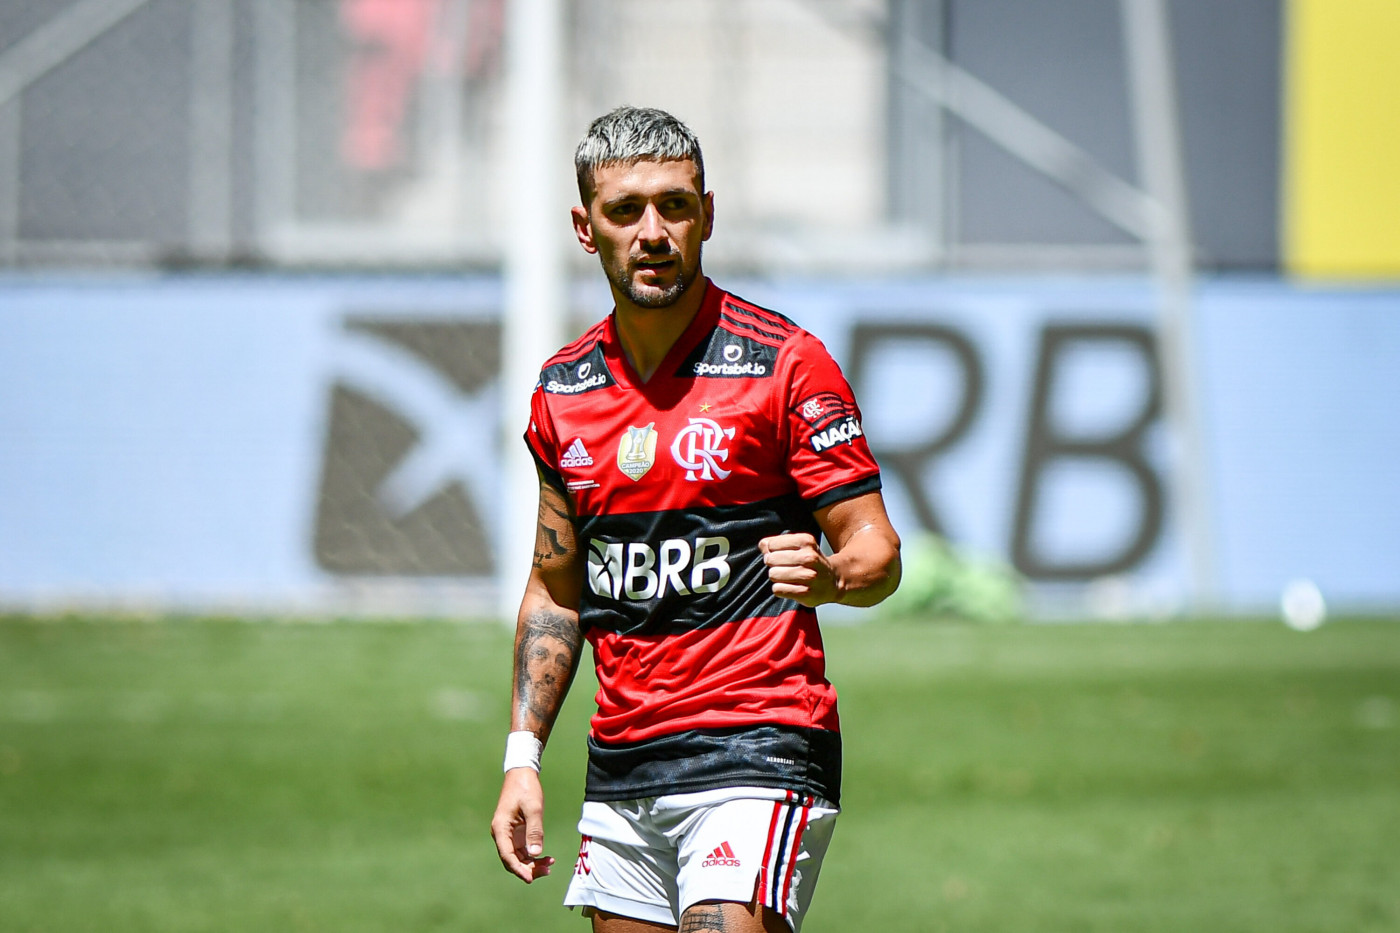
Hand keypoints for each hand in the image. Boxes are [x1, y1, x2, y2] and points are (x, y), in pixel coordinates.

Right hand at [490, 768, 554, 882]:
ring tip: (549, 865)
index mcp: (500, 828)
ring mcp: (508, 834)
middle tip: (546, 871)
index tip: (530, 878)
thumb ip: (535, 831)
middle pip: (511, 859)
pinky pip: (522, 850)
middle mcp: (501, 834)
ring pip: (517, 857)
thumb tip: (535, 853)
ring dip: (531, 864)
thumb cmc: (526, 788)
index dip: (518, 869)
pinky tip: (545, 857)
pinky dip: (532, 855)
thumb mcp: (533, 808)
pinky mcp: (515, 832)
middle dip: (527, 869)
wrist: (522, 773)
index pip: (507, 855)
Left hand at [759, 532, 838, 606]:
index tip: (780, 555)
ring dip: (777, 577)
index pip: (771, 544)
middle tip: (785, 567)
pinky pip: (777, 589)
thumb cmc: (810, 562)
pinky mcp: (805, 593)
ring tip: (788, 577)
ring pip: (773, 574)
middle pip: (770, 559)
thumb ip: (777, 542)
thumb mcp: (799, 545)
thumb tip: (763, 545)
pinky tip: (790, 587)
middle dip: (773, 564)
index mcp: (806, 541)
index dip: (771, 551)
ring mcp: (808, 576)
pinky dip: (780, 589)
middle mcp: (809, 557)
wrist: (833, 581)